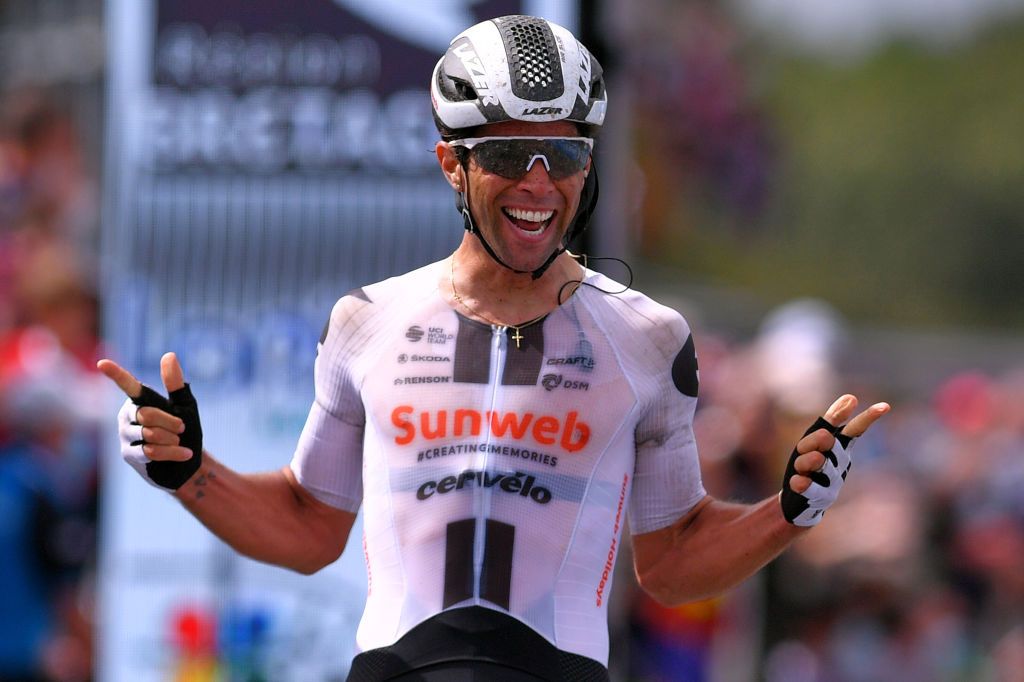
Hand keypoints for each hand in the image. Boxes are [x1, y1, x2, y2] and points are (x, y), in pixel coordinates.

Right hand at [97, 352, 203, 490]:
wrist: (189, 463)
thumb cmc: (186, 431)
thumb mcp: (186, 406)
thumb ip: (175, 384)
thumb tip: (169, 354)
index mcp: (141, 400)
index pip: (128, 385)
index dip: (116, 374)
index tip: (102, 363)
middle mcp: (128, 415)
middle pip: (146, 414)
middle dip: (170, 422)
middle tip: (181, 429)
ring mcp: (125, 435)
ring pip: (148, 434)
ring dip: (171, 439)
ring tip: (179, 442)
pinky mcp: (128, 454)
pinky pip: (149, 451)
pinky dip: (171, 452)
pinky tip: (183, 453)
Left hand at [780, 394, 888, 526]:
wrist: (798, 503)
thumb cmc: (808, 467)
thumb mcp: (814, 441)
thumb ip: (832, 420)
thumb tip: (851, 396)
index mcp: (841, 449)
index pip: (855, 430)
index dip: (867, 417)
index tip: (885, 405)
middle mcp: (841, 464)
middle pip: (826, 440)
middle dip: (810, 441)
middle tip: (801, 452)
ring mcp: (833, 482)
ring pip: (817, 460)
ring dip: (803, 462)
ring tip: (799, 469)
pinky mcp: (821, 499)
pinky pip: (809, 485)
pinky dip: (801, 483)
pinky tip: (798, 483)